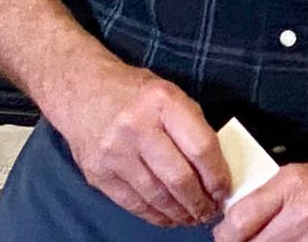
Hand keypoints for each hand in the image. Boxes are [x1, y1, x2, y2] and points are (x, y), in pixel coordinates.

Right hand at [48, 58, 230, 226]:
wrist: (82, 90)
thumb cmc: (135, 92)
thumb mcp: (170, 94)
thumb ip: (192, 126)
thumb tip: (216, 168)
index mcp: (163, 102)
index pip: (201, 147)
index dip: (218, 175)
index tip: (225, 190)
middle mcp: (137, 128)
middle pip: (178, 178)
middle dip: (200, 201)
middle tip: (211, 211)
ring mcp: (114, 153)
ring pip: (156, 196)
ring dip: (180, 213)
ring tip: (193, 218)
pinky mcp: (98, 173)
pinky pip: (133, 203)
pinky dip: (155, 215)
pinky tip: (169, 217)